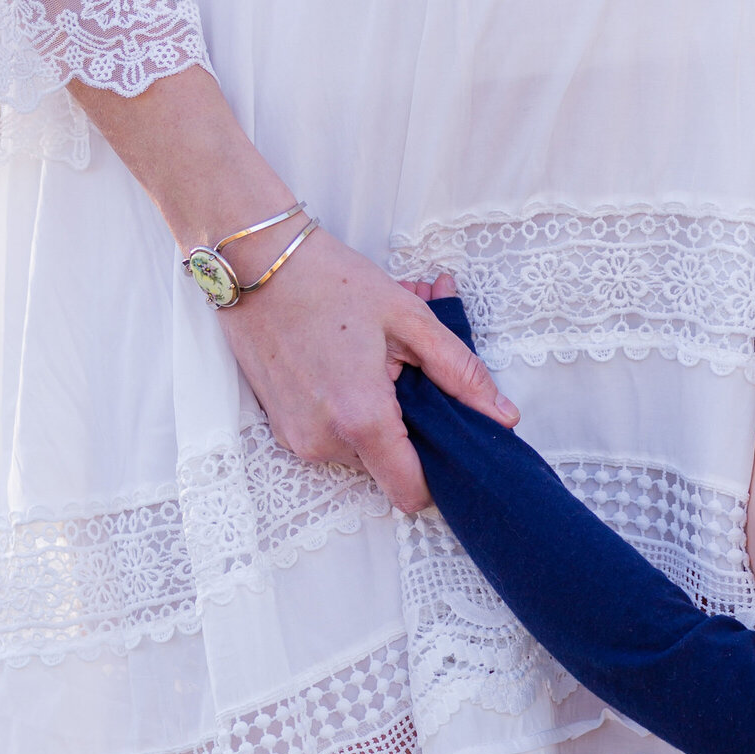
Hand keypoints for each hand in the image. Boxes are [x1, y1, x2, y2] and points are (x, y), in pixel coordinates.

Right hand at [219, 235, 515, 513]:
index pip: (411, 492)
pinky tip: (350, 366)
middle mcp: (324, 441)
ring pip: (360, 454)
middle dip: (408, 432)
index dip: (438, 475)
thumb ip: (461, 373)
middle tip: (411, 375)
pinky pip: (331, 438)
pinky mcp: (281, 427)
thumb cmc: (329, 280)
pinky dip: (348, 412)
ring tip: (378, 361)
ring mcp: (297, 438)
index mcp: (360, 418)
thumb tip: (503, 417)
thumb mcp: (409, 319)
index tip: (449, 441)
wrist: (251, 260)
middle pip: (388, 470)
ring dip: (377, 418)